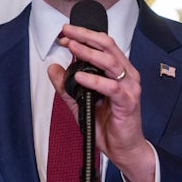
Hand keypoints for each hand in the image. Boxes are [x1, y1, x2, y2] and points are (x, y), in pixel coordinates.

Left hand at [47, 23, 154, 181]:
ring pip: (110, 62)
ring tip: (72, 47)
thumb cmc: (109, 125)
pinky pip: (111, 87)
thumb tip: (53, 68)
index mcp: (118, 71)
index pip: (102, 45)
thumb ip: (67, 85)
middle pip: (107, 46)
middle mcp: (126, 75)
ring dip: (89, 53)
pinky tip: (80, 76)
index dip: (84, 36)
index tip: (65, 34)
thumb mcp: (80, 102)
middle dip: (85, 36)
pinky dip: (95, 80)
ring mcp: (129, 87)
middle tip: (67, 33)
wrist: (124, 149)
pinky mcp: (127, 102)